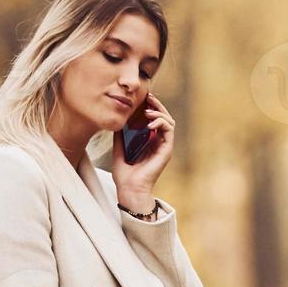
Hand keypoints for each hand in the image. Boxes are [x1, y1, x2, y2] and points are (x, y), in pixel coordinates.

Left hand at [112, 93, 174, 213]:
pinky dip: (161, 123)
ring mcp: (164, 146)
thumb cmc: (124, 174)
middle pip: (163, 117)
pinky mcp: (166, 150)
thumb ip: (121, 135)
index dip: (150, 107)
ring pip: (169, 121)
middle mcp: (158, 143)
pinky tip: (150, 123)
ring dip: (159, 113)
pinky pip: (169, 131)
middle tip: (148, 97)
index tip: (142, 99)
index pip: (154, 119)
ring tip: (147, 111)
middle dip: (157, 105)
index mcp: (149, 142)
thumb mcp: (119, 149)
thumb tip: (118, 120)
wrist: (129, 189)